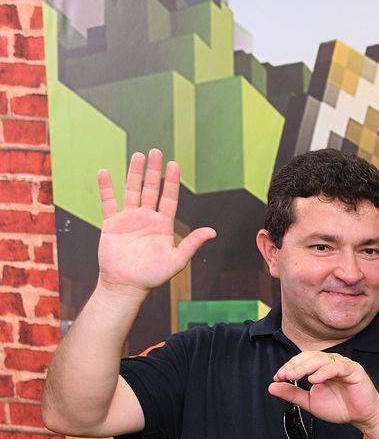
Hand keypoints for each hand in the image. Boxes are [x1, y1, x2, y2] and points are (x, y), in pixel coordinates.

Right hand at [96, 150, 215, 294]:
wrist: (127, 286)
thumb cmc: (153, 276)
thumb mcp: (176, 260)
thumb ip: (192, 244)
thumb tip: (212, 232)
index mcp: (163, 225)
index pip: (169, 198)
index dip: (171, 181)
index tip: (174, 164)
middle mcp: (147, 218)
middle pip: (151, 189)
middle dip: (154, 171)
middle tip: (156, 151)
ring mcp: (129, 219)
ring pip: (132, 191)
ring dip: (135, 173)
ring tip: (138, 155)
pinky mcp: (111, 224)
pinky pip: (108, 202)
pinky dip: (106, 188)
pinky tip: (105, 173)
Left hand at [269, 351, 378, 430]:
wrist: (362, 417)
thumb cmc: (341, 408)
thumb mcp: (310, 402)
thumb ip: (292, 393)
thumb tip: (272, 387)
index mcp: (321, 368)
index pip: (302, 360)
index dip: (289, 366)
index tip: (278, 377)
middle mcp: (331, 363)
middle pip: (310, 357)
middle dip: (295, 365)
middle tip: (284, 375)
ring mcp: (343, 365)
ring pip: (321, 359)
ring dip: (306, 366)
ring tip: (295, 375)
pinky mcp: (354, 370)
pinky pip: (337, 367)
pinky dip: (324, 372)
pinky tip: (314, 379)